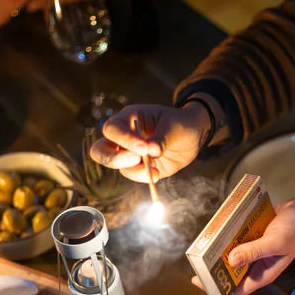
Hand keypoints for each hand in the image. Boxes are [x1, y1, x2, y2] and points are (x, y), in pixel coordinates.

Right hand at [90, 103, 206, 182]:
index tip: (144, 148)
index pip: (113, 129)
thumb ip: (161, 138)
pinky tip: (157, 173)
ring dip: (134, 169)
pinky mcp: (138, 167)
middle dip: (112, 159)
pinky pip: (132, 174)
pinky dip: (143, 176)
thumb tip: (151, 152)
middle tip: (135, 160)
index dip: (124, 140)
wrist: (194, 135)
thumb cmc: (182, 123)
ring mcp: (129, 153)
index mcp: (129, 118)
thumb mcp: (175, 127)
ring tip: (155, 167)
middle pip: (99, 150)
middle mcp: (124, 136)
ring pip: (116, 166)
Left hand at [190, 198, 294, 294]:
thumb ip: (254, 251)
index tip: (197, 279)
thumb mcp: (276, 242)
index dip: (216, 289)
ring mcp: (255, 250)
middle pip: (229, 273)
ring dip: (219, 250)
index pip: (234, 290)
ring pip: (231, 255)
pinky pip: (237, 239)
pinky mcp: (254, 236)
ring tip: (205, 242)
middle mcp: (256, 265)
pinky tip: (219, 228)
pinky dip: (228, 236)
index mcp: (262, 273)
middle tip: (198, 257)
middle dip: (214, 267)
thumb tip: (229, 260)